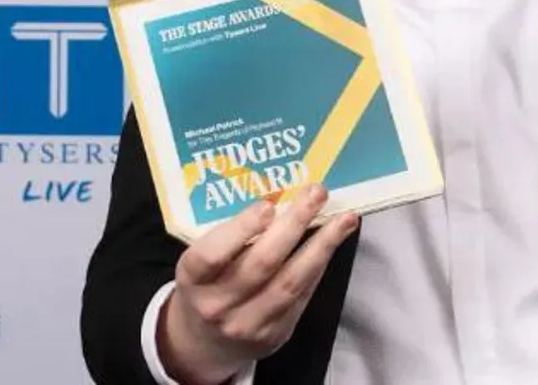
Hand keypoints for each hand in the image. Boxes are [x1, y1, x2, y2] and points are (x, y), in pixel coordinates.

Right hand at [159, 184, 358, 382]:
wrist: (205, 345)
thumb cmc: (206, 287)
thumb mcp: (201, 264)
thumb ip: (229, 238)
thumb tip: (279, 199)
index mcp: (192, 280)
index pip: (211, 255)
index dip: (240, 229)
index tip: (267, 205)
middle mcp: (217, 305)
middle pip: (261, 264)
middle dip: (294, 224)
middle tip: (317, 193)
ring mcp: (247, 324)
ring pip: (290, 282)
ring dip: (322, 246)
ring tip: (345, 219)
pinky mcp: (274, 335)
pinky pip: (302, 295)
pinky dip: (319, 265)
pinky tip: (333, 243)